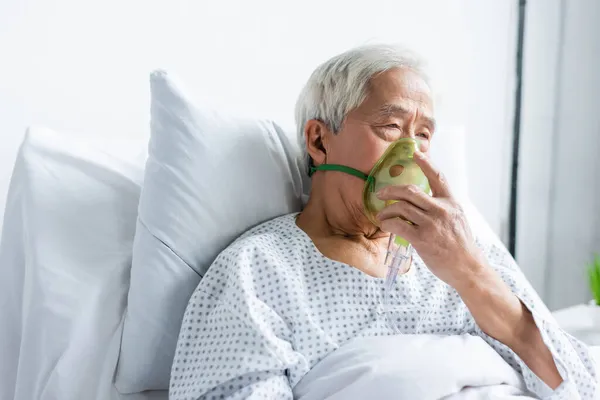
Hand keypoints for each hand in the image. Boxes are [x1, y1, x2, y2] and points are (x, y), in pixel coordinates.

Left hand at [376, 151, 484, 288]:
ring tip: (382, 215)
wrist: (467, 267)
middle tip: (381, 193)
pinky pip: (398, 225)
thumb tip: (423, 202)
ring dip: (386, 210)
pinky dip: (387, 223)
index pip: (438, 177)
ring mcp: (432, 224)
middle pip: (410, 190)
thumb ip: (442, 208)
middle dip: (391, 190)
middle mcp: (442, 210)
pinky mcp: (422, 239)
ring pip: (401, 207)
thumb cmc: (460, 245)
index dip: (426, 163)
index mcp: (451, 203)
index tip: (415, 152)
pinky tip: (385, 225)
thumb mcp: (457, 219)